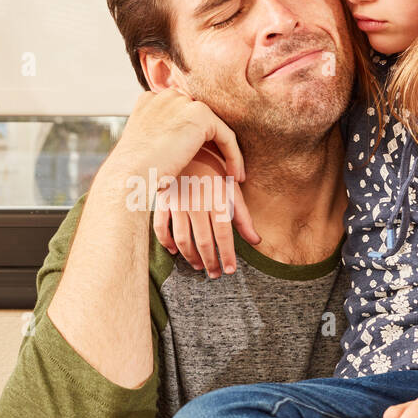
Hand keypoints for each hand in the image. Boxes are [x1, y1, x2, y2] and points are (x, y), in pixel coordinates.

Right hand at [106, 88, 246, 185]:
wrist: (129, 176)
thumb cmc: (135, 172)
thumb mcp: (146, 148)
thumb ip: (161, 138)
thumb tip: (175, 150)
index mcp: (150, 100)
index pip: (182, 113)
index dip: (195, 138)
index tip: (204, 160)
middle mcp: (166, 95)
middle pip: (200, 117)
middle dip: (213, 142)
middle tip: (223, 167)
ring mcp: (182, 102)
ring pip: (216, 127)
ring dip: (227, 152)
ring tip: (232, 176)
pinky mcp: (199, 114)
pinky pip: (227, 136)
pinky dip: (234, 157)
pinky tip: (236, 176)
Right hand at [153, 141, 259, 276]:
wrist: (186, 143)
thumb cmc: (213, 168)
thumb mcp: (231, 189)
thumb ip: (242, 216)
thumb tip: (256, 241)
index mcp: (216, 198)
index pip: (224, 234)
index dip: (227, 255)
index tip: (229, 271)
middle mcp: (197, 202)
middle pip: (203, 240)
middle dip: (210, 261)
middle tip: (214, 274)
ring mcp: (177, 202)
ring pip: (182, 238)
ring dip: (190, 256)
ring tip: (198, 266)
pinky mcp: (162, 201)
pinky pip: (160, 227)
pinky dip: (166, 242)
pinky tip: (174, 251)